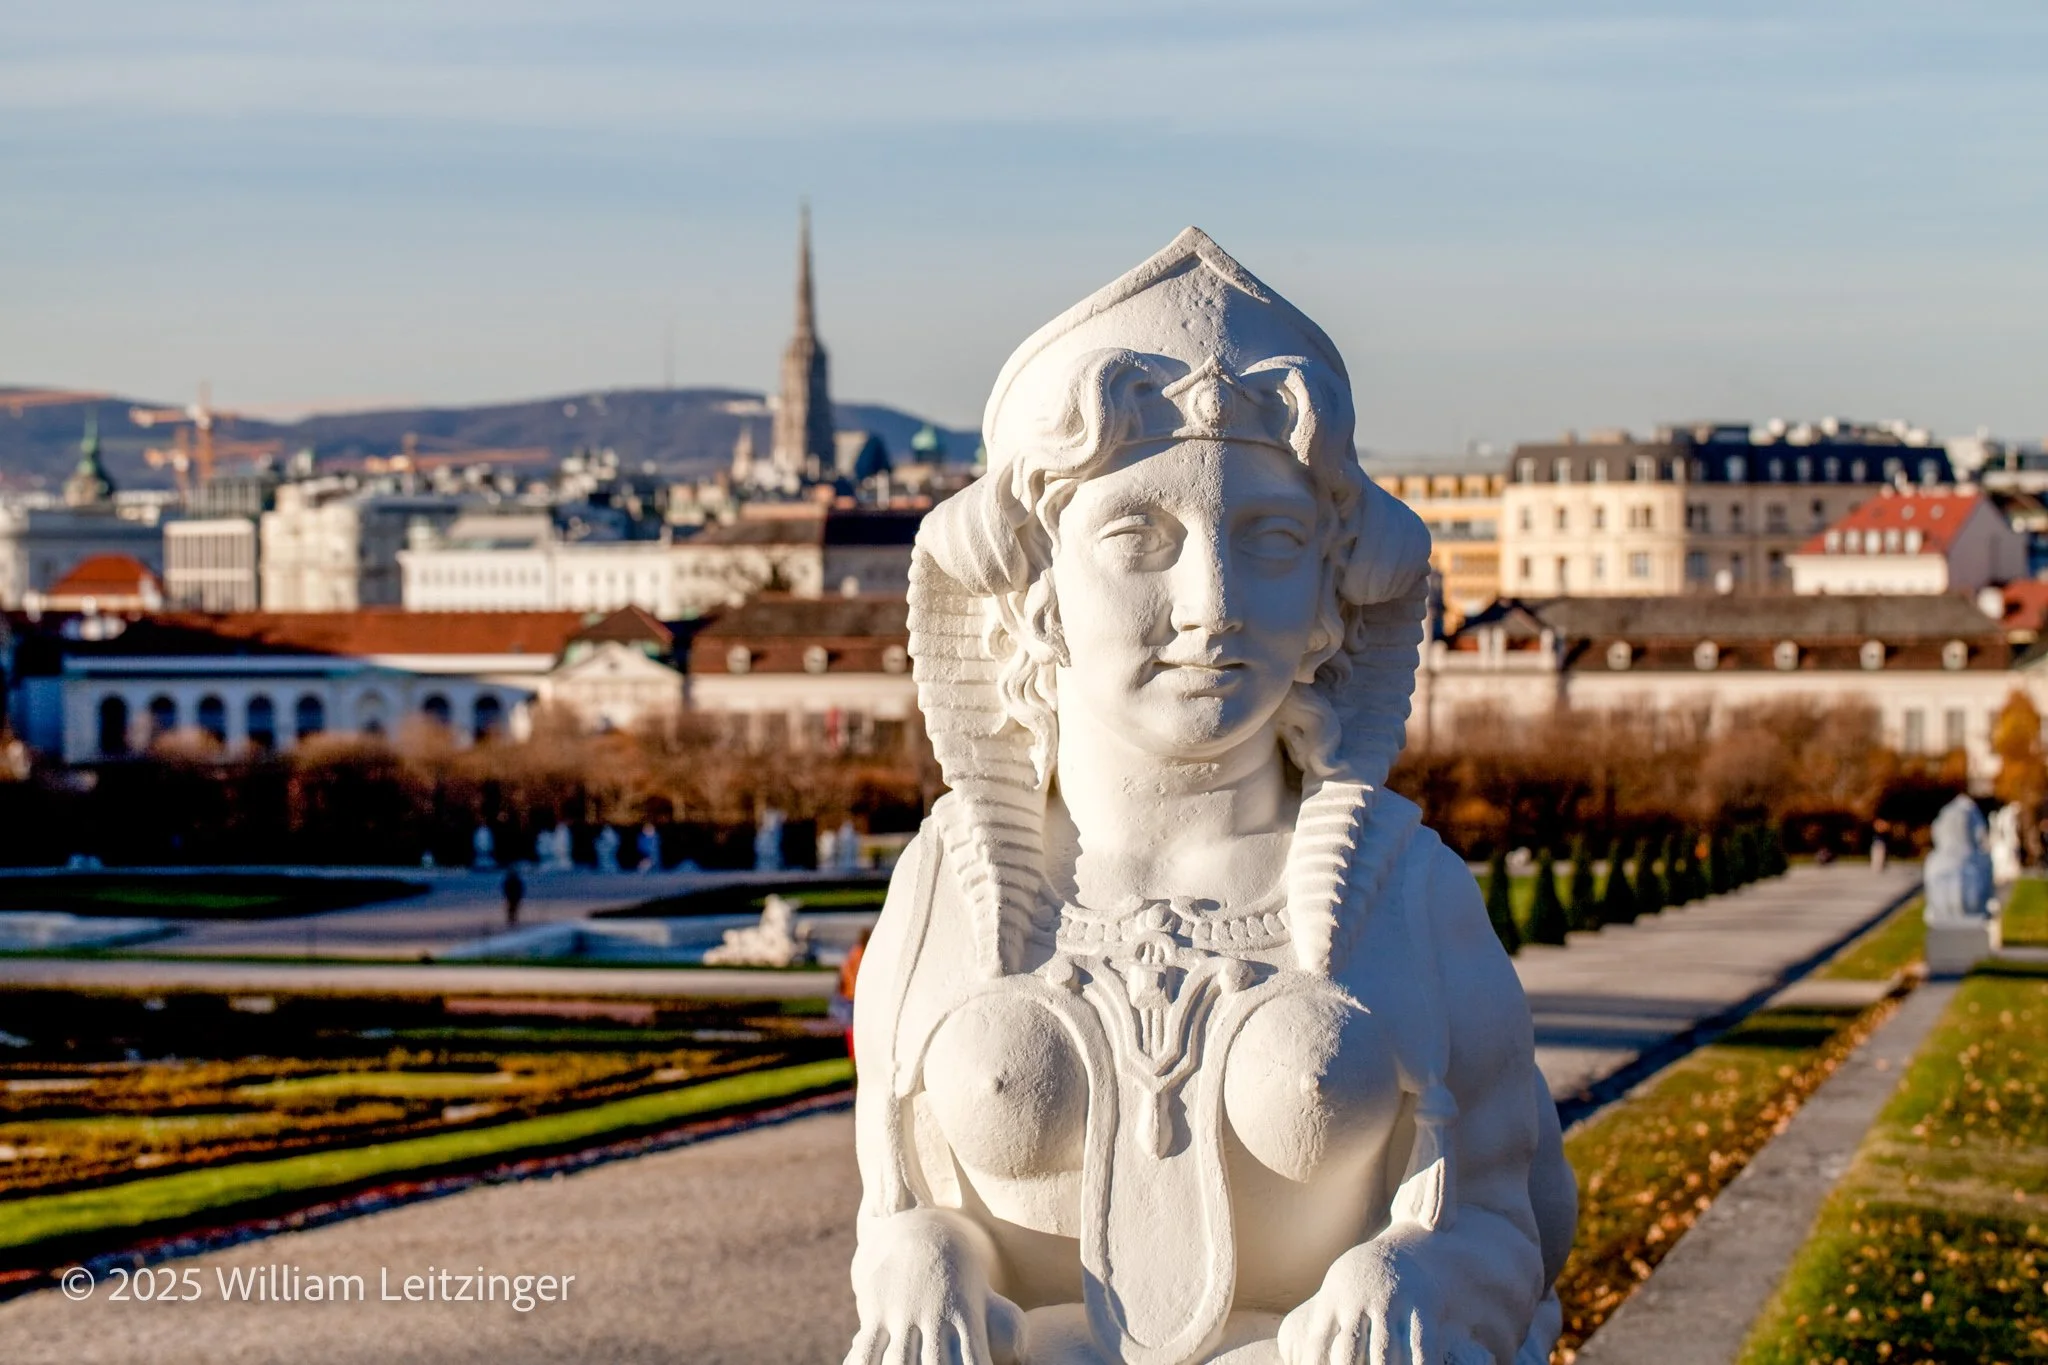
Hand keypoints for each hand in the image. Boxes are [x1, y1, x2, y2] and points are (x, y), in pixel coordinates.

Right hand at [845, 1209, 1027, 1364]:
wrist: (919, 1230)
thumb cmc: (958, 1275)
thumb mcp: (983, 1297)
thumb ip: (1003, 1327)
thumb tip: (1021, 1353)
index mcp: (965, 1314)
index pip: (973, 1359)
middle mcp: (934, 1315)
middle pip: (936, 1364)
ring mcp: (902, 1313)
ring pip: (900, 1361)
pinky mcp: (876, 1311)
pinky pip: (867, 1350)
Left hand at [1278, 1229, 1476, 1364]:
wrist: (1405, 1251)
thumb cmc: (1359, 1285)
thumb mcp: (1335, 1296)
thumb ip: (1321, 1330)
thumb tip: (1300, 1361)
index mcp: (1333, 1301)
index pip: (1318, 1346)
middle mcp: (1360, 1302)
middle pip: (1349, 1354)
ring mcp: (1391, 1305)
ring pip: (1385, 1355)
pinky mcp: (1421, 1310)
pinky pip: (1420, 1349)